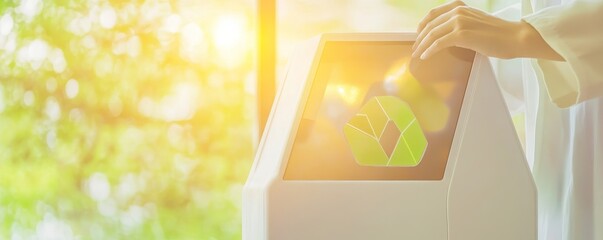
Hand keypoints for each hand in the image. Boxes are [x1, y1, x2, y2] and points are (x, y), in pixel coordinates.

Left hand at [412, 1, 563, 60]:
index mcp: (459, 6)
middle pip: (429, 26)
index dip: (422, 27)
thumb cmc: (497, 34)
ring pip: (432, 35)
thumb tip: (443, 34)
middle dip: (419, 39)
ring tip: (417, 55)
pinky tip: (425, 57)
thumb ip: (459, 23)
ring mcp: (459, 22)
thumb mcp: (474, 21)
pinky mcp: (461, 34)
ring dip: (421, 46)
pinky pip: (439, 43)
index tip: (418, 37)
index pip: (432, 14)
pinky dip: (429, 50)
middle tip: (414, 49)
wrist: (514, 37)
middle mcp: (457, 11)